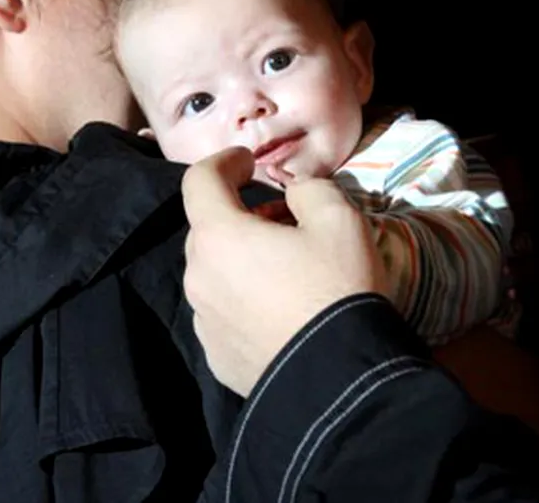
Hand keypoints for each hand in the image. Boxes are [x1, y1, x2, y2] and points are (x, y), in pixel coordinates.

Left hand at [181, 147, 384, 396]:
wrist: (339, 376)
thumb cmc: (336, 287)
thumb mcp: (340, 219)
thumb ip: (310, 189)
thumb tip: (295, 193)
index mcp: (219, 236)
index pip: (199, 180)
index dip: (223, 162)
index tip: (248, 162)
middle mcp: (199, 277)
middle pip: (208, 230)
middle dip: (240, 216)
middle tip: (284, 221)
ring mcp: (204, 321)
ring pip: (215, 273)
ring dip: (241, 260)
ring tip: (287, 269)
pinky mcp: (217, 356)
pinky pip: (225, 313)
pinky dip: (245, 300)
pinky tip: (281, 310)